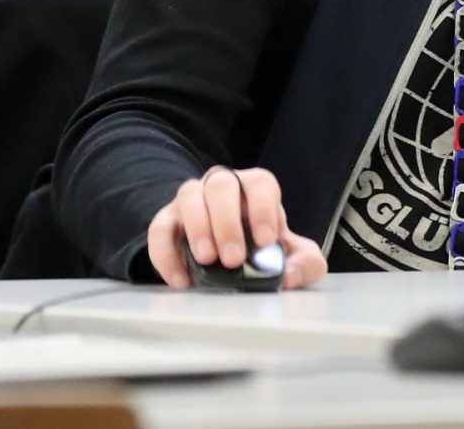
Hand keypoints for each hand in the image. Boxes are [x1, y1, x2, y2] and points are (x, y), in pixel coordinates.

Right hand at [147, 166, 328, 290]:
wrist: (227, 254)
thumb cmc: (261, 247)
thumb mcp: (290, 255)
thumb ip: (304, 262)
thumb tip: (290, 275)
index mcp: (255, 189)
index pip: (260, 184)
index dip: (263, 209)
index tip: (267, 240)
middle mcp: (222, 187)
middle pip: (222, 185)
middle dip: (227, 222)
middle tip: (233, 258)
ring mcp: (192, 200)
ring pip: (189, 196)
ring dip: (197, 227)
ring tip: (205, 259)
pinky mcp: (167, 221)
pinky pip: (159, 229)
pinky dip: (166, 254)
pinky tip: (181, 280)